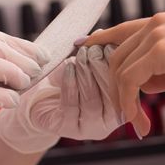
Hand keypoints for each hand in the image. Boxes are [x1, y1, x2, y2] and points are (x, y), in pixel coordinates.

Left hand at [0, 45, 119, 153]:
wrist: (39, 101)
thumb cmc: (66, 81)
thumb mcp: (84, 65)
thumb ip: (96, 53)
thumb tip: (100, 34)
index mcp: (121, 106)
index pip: (125, 86)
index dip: (116, 64)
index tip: (107, 44)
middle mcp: (108, 121)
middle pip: (110, 93)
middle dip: (100, 67)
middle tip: (92, 49)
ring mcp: (89, 128)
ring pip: (91, 100)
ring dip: (85, 74)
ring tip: (80, 55)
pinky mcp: (68, 129)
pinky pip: (71, 104)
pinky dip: (70, 83)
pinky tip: (68, 67)